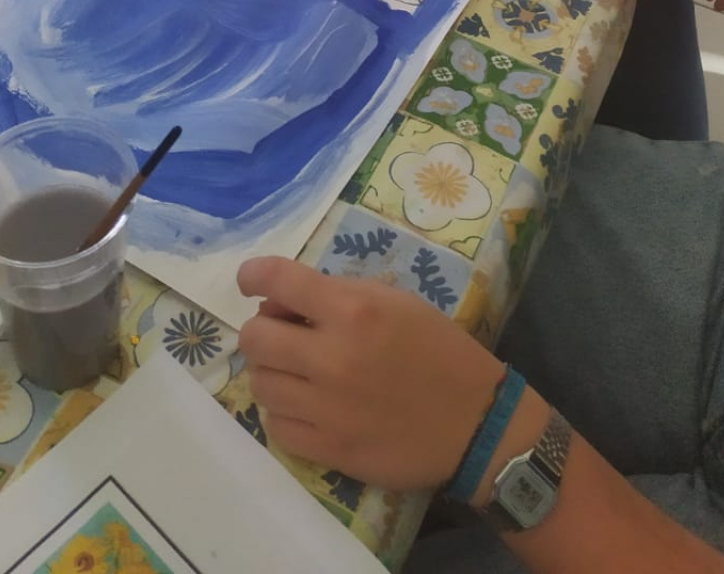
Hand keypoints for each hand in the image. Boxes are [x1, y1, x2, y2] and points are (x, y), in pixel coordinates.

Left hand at [237, 256, 502, 490]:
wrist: (474, 422)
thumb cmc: (439, 350)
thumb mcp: (396, 301)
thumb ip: (340, 295)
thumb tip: (285, 303)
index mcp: (354, 310)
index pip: (277, 280)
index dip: (253, 275)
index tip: (250, 280)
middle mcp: (332, 356)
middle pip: (254, 337)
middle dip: (263, 328)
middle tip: (283, 333)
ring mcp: (326, 408)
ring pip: (259, 383)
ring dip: (273, 371)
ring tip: (298, 371)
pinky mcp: (328, 449)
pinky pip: (275, 426)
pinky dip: (284, 412)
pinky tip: (307, 405)